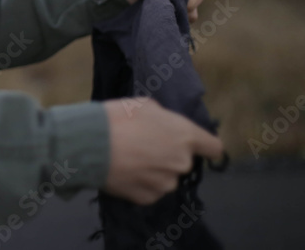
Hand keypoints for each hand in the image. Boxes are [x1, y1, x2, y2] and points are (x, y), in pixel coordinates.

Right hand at [102, 98, 223, 204]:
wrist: (90, 144)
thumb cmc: (119, 117)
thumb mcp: (146, 105)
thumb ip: (165, 119)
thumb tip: (166, 128)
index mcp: (185, 136)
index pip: (215, 147)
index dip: (205, 146)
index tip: (194, 145)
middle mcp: (182, 163)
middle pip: (184, 162)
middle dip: (168, 155)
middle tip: (143, 145)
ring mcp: (165, 184)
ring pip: (166, 177)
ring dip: (154, 171)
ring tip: (130, 159)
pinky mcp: (148, 198)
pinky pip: (150, 190)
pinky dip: (140, 183)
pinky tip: (125, 171)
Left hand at [116, 0, 206, 21]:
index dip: (193, 1)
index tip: (177, 7)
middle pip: (193, 9)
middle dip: (181, 15)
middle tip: (162, 15)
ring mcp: (175, 2)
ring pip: (186, 18)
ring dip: (174, 21)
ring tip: (157, 18)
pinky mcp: (169, 12)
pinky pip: (176, 22)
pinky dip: (168, 24)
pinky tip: (156, 24)